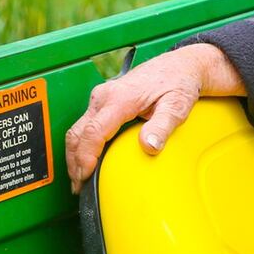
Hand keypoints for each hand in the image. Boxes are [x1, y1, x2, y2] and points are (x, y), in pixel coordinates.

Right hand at [64, 44, 244, 190]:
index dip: (86, 157)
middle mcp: (104, 96)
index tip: (86, 176)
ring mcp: (100, 98)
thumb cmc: (178, 83)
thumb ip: (163, 125)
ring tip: (80, 179)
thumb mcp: (177, 104)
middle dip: (74, 162)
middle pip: (77, 133)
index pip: (93, 132)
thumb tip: (149, 146)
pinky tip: (87, 160)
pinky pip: (84, 126)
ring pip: (76, 130)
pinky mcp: (102, 102)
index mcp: (119, 98)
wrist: (178, 67)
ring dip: (75, 155)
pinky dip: (81, 145)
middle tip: (79, 186)